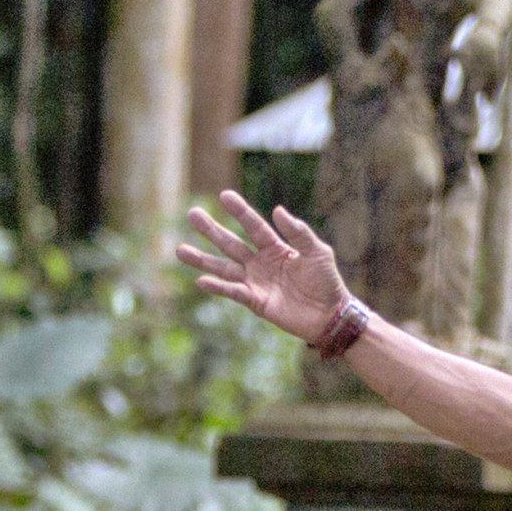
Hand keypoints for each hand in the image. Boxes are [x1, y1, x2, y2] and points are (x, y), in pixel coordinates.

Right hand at [177, 191, 352, 344]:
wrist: (331, 315)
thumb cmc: (327, 282)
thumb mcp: (317, 251)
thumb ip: (298, 232)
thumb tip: (277, 210)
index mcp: (276, 248)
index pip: (253, 226)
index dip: (240, 211)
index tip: (224, 195)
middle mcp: (261, 263)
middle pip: (231, 243)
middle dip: (212, 230)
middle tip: (192, 214)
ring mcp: (256, 282)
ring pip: (224, 268)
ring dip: (203, 260)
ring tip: (180, 250)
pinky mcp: (256, 302)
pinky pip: (234, 292)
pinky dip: (218, 287)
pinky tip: (201, 280)